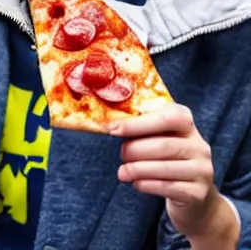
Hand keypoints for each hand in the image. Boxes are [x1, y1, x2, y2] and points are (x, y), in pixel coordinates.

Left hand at [109, 104, 238, 245]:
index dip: (138, 123)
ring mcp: (201, 170)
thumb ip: (143, 127)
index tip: (113, 129)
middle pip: (163, 144)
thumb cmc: (168, 158)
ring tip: (122, 172)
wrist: (195, 196)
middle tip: (121, 154)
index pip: (166, 117)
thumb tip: (112, 126)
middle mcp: (199, 145)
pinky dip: (146, 184)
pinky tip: (136, 183)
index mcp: (187, 123)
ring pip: (164, 167)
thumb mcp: (160, 137)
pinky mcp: (197, 193)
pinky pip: (167, 187)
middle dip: (135, 150)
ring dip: (137, 169)